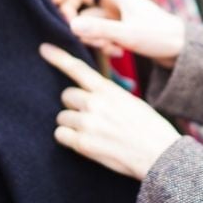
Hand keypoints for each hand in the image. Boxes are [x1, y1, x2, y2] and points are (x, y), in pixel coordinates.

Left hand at [39, 43, 180, 179]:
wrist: (159, 153)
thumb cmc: (149, 128)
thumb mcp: (130, 101)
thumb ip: (108, 96)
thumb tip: (91, 96)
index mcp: (108, 90)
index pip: (78, 69)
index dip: (58, 57)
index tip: (43, 49)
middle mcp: (95, 103)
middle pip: (66, 96)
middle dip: (74, 105)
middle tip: (90, 116)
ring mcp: (87, 123)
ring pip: (62, 117)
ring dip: (72, 124)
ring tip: (92, 132)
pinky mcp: (82, 143)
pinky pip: (60, 135)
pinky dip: (68, 139)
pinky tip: (84, 142)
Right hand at [52, 0, 183, 68]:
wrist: (182, 49)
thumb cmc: (159, 37)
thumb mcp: (127, 35)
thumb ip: (99, 30)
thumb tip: (70, 25)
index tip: (54, 3)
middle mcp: (116, 0)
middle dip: (74, 17)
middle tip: (75, 34)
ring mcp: (118, 14)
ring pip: (90, 18)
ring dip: (92, 35)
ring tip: (108, 47)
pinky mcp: (121, 27)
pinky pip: (102, 31)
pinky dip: (104, 42)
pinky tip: (117, 52)